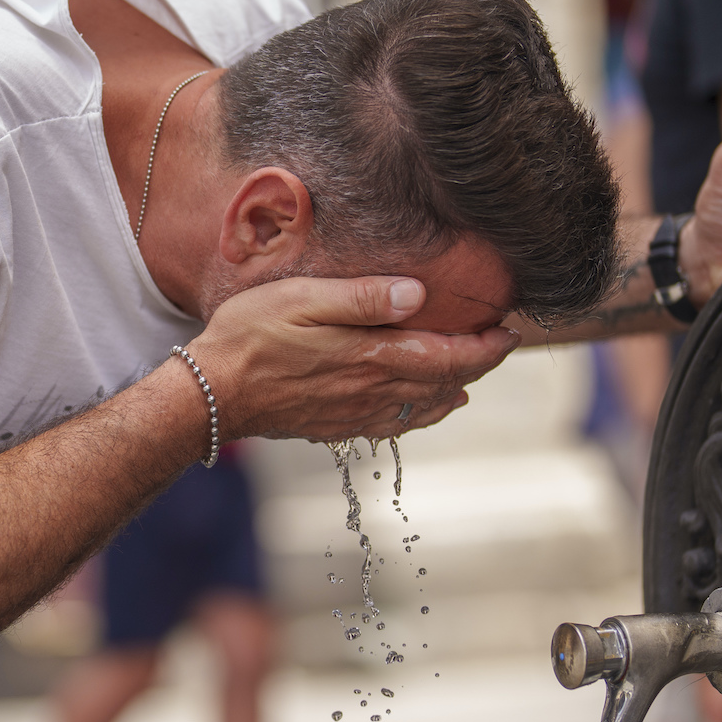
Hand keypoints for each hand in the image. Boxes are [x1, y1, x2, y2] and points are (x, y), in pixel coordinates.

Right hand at [186, 276, 519, 441]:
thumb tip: (419, 295)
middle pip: (443, 381)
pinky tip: (428, 406)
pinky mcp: (337, 426)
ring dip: (454, 388)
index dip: (485, 347)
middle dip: (478, 364)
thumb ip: (364, 297)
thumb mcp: (305, 299)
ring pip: (424, 406)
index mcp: (371, 355)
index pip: (447, 355)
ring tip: (472, 372)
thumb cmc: (251, 335)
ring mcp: (356, 413)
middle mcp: (371, 390)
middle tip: (499, 344)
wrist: (212, 393)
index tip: (509, 331)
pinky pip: (396, 424)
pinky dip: (423, 413)